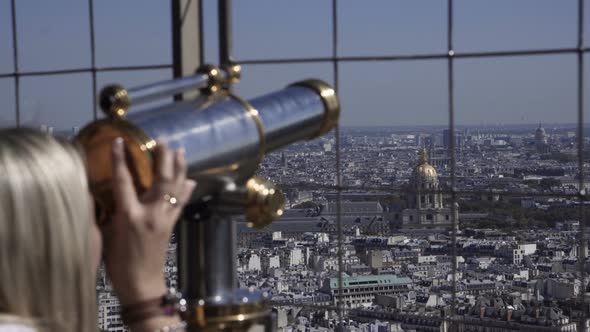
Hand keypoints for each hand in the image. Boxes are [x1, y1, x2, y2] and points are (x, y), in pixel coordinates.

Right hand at [103, 138, 195, 304]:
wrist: (142, 284)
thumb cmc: (118, 263)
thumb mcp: (107, 234)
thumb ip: (111, 211)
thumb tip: (110, 192)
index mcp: (129, 216)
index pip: (123, 181)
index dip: (119, 160)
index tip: (119, 141)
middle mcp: (151, 213)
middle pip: (160, 179)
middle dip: (163, 158)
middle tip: (163, 140)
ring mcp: (164, 219)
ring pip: (175, 187)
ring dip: (179, 168)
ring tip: (180, 150)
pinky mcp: (172, 225)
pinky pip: (181, 202)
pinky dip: (185, 189)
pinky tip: (190, 180)